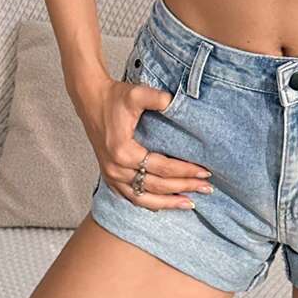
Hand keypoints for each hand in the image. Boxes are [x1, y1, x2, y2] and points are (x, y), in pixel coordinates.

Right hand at [78, 76, 213, 210]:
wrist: (91, 100)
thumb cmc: (114, 97)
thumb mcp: (136, 93)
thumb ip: (156, 98)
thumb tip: (174, 102)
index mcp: (123, 151)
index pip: (162, 167)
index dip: (185, 171)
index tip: (204, 171)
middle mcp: (116, 168)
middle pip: (156, 186)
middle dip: (184, 187)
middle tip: (207, 187)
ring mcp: (111, 175)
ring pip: (143, 199)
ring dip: (168, 203)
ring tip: (190, 203)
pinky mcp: (109, 176)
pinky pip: (131, 197)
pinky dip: (150, 203)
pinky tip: (165, 204)